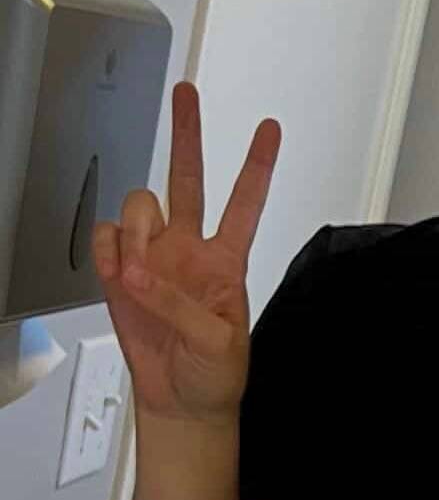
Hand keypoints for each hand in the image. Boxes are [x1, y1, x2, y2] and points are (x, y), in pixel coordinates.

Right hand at [92, 81, 281, 425]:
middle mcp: (191, 249)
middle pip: (189, 179)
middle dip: (187, 134)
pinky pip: (108, 238)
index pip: (246, 202)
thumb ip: (182, 304)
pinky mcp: (123, 273)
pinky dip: (109, 251)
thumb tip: (145, 274)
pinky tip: (122, 275)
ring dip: (137, 229)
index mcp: (228, 261)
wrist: (183, 403)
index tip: (269, 129)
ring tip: (142, 269)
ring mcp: (155, 258)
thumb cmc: (216, 374)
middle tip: (186, 96)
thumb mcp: (219, 342)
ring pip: (141, 206)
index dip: (257, 165)